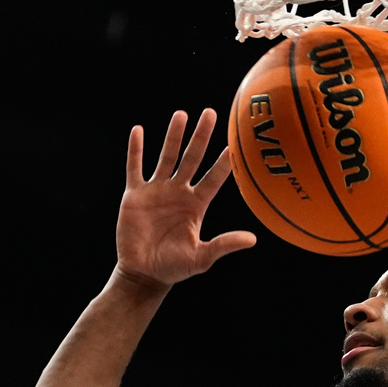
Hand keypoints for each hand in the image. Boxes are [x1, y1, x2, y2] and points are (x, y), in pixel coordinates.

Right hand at [115, 109, 255, 287]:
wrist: (144, 273)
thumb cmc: (175, 267)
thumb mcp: (202, 258)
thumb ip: (224, 245)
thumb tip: (253, 239)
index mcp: (197, 204)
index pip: (214, 177)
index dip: (224, 161)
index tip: (235, 142)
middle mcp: (179, 192)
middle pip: (192, 157)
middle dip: (201, 136)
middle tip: (211, 113)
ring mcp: (157, 191)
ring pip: (167, 156)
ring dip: (174, 136)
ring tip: (182, 114)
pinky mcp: (135, 195)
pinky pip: (135, 167)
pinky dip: (136, 150)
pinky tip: (138, 130)